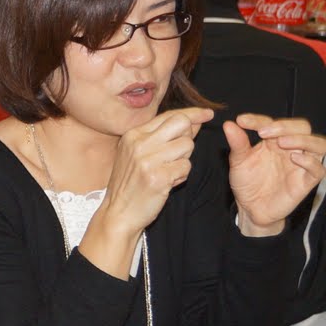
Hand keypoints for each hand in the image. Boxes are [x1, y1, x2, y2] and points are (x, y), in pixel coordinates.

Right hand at [94, 107, 210, 240]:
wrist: (119, 212)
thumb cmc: (131, 183)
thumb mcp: (138, 154)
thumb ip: (163, 136)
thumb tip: (193, 121)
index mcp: (133, 135)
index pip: (169, 115)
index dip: (192, 113)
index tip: (207, 113)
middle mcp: (139, 144)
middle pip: (181, 124)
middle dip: (188, 136)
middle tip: (179, 152)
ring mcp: (148, 160)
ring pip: (187, 146)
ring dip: (184, 159)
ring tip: (169, 170)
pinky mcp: (158, 177)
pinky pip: (186, 167)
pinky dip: (182, 176)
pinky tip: (168, 182)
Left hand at [226, 113, 325, 234]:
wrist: (250, 208)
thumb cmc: (247, 182)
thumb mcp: (238, 161)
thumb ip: (237, 143)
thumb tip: (229, 124)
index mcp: (273, 140)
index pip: (272, 122)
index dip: (258, 120)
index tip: (241, 121)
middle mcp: (291, 149)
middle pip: (301, 127)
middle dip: (285, 126)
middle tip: (263, 132)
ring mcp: (301, 164)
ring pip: (318, 144)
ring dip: (302, 139)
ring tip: (282, 142)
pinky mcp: (306, 181)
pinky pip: (318, 169)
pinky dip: (310, 161)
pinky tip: (295, 159)